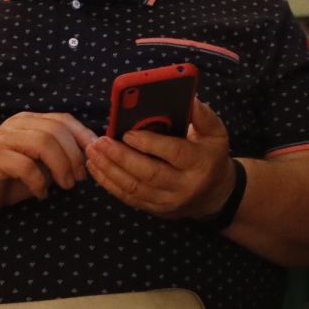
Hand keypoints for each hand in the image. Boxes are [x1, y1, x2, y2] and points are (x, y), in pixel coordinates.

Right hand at [0, 111, 95, 215]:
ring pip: (43, 143)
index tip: (95, 156)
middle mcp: (16, 125)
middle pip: (56, 130)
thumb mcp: (40, 164)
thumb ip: (59, 155)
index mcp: (29, 121)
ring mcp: (3, 139)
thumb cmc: (8, 177)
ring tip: (66, 185)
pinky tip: (41, 194)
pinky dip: (39, 182)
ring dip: (61, 167)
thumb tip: (90, 155)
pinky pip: (25, 166)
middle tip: (79, 178)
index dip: (83, 136)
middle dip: (74, 155)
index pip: (63, 119)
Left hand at [85, 99, 234, 218]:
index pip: (174, 154)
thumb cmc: (211, 155)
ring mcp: (169, 202)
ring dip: (109, 171)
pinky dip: (109, 184)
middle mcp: (185, 186)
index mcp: (201, 163)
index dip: (149, 144)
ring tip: (92, 152)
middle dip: (121, 157)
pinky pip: (129, 198)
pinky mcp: (156, 210)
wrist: (215, 194)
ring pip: (134, 188)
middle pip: (149, 174)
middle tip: (99, 142)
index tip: (127, 133)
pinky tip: (96, 168)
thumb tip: (189, 98)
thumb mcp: (216, 133)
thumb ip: (203, 115)